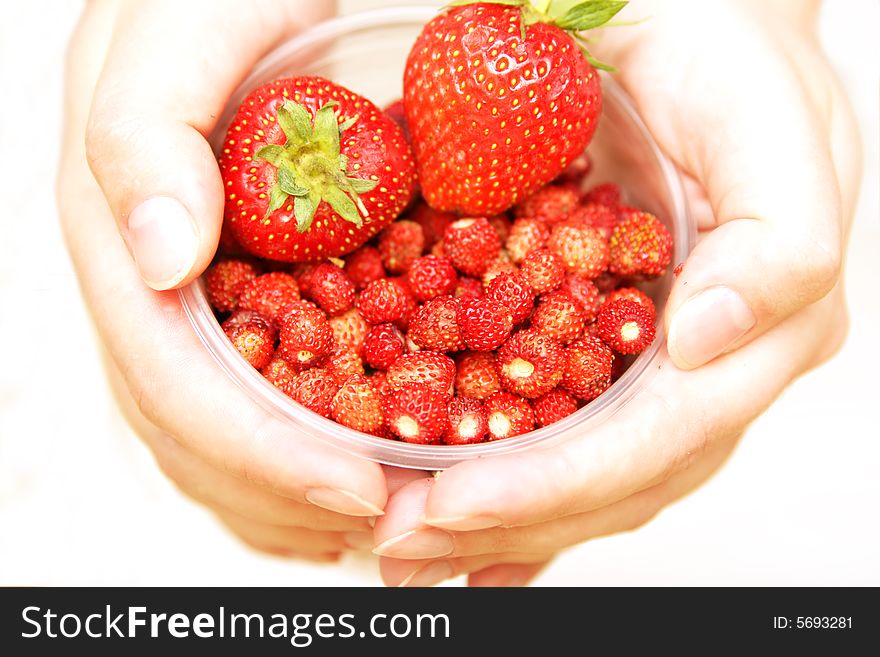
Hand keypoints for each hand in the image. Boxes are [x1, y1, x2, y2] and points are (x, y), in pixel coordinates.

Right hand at [57, 0, 390, 560]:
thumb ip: (142, 124)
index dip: (252, 446)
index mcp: (115, 201)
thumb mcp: (185, 18)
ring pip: (196, 417)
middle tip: (372, 521)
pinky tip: (329, 470)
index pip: (166, 364)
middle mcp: (135, 248)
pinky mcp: (219, 272)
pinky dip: (277, 450)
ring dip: (271, 489)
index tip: (353, 491)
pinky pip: (230, 382)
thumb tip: (157, 260)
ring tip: (356, 519)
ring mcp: (174, 266)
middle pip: (177, 412)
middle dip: (272, 485)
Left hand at [372, 0, 860, 585]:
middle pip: (621, 479)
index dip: (559, 484)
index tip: (452, 503)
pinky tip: (468, 539)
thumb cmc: (726, 50)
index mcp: (772, 315)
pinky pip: (579, 444)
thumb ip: (779, 234)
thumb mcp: (763, 114)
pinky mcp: (632, 354)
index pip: (660, 438)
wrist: (702, 20)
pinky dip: (520, 501)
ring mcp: (681, 365)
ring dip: (501, 525)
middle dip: (508, 521)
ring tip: (409, 548)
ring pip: (599, 482)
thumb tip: (708, 345)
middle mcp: (730, 358)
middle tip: (400, 543)